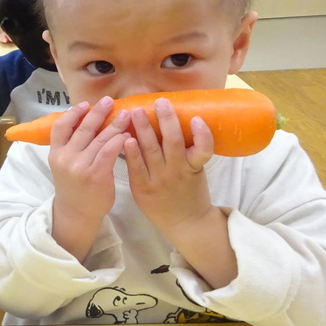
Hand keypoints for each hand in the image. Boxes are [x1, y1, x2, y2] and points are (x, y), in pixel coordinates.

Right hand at [49, 97, 130, 230]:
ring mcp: (80, 166)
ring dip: (115, 124)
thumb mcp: (64, 165)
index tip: (85, 104)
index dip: (72, 114)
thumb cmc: (75, 186)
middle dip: (97, 112)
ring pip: (99, 138)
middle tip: (109, 101)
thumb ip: (72, 146)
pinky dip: (119, 140)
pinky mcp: (96, 175)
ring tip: (127, 114)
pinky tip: (128, 134)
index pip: (60, 127)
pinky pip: (109, 151)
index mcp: (55, 153)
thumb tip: (89, 122)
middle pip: (82, 129)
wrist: (77, 213)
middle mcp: (65, 158)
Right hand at [124, 98, 214, 235]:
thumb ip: (134, 169)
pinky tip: (196, 120)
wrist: (187, 222)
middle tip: (137, 109)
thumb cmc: (159, 206)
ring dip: (167, 121)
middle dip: (144, 127)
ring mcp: (181, 171)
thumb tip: (126, 141)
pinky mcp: (197, 167)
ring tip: (161, 104)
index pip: (134, 162)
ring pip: (173, 143)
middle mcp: (161, 176)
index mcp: (142, 184)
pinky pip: (202, 150)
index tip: (123, 132)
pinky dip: (201, 135)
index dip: (129, 147)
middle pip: (151, 148)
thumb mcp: (139, 192)